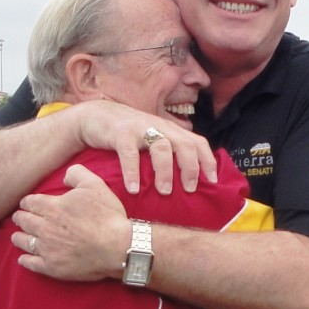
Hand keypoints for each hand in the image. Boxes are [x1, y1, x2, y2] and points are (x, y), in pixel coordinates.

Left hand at [11, 164, 130, 280]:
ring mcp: (47, 248)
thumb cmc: (108, 216)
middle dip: (20, 217)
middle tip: (19, 218)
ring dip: (18, 237)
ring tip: (17, 236)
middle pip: (23, 221)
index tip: (26, 204)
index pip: (29, 202)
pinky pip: (31, 263)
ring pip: (23, 241)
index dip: (26, 202)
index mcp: (52, 207)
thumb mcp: (95, 185)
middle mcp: (45, 227)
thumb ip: (77, 174)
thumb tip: (65, 175)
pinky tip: (23, 259)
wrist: (118, 247)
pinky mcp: (52, 266)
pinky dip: (24, 260)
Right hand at [76, 100, 216, 194]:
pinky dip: (132, 171)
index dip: (208, 161)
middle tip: (190, 189)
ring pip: (161, 146)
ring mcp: (140, 128)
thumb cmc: (128, 135)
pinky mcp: (120, 132)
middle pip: (184, 144)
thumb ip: (167, 155)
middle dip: (191, 167)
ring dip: (165, 171)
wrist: (95, 116)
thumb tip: (185, 185)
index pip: (197, 142)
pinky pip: (129, 152)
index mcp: (171, 131)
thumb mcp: (152, 141)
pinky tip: (133, 189)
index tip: (213, 182)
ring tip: (165, 192)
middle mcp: (160, 127)